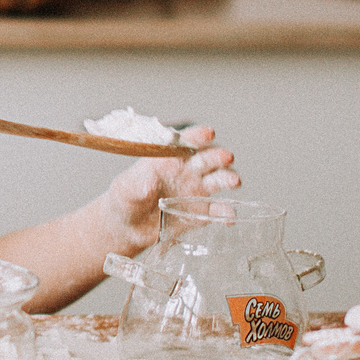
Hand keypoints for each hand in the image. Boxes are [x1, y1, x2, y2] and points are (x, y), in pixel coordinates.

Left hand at [89, 127, 238, 250]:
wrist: (127, 226)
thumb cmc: (125, 199)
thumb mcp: (126, 189)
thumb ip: (137, 183)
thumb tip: (149, 180)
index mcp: (170, 158)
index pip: (186, 142)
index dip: (198, 136)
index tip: (208, 133)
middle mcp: (187, 171)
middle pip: (208, 159)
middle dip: (218, 156)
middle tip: (225, 157)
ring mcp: (196, 191)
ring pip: (218, 180)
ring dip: (228, 178)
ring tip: (234, 181)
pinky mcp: (200, 213)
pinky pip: (216, 211)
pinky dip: (225, 212)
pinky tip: (228, 216)